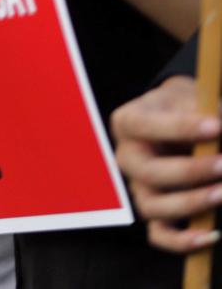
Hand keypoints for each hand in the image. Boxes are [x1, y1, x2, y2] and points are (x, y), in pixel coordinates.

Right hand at [112, 76, 221, 252]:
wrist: (181, 118)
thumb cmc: (187, 107)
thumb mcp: (193, 98)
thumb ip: (210, 112)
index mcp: (128, 121)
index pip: (145, 126)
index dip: (180, 128)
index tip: (217, 126)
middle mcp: (127, 156)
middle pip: (149, 172)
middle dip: (191, 171)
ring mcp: (138, 186)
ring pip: (154, 206)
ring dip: (192, 204)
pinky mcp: (154, 210)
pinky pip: (160, 234)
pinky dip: (183, 241)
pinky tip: (213, 235)